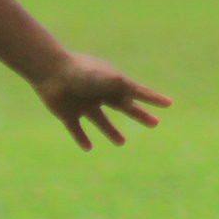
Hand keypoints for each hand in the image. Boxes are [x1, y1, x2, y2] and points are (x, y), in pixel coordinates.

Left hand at [30, 53, 171, 150]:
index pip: (138, 93)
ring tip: (122, 142)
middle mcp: (99, 93)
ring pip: (101, 121)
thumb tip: (133, 94)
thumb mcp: (105, 78)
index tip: (169, 104)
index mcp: (112, 83)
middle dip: (139, 115)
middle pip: (124, 107)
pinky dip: (81, 138)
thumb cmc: (80, 72)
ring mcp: (83, 104)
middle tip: (155, 123)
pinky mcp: (67, 113)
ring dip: (111, 131)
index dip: (154, 99)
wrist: (49, 71)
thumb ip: (120, 85)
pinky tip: (88, 147)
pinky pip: (76, 129)